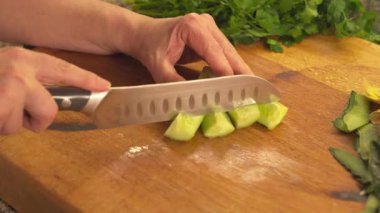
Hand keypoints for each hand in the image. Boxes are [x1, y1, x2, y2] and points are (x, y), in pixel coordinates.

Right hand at [0, 47, 109, 133]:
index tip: (104, 86)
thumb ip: (29, 81)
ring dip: (8, 123)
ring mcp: (10, 88)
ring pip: (25, 124)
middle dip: (35, 119)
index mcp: (25, 60)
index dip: (86, 79)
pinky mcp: (1, 106)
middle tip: (9, 111)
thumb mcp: (5, 68)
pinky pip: (7, 128)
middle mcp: (21, 71)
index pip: (64, 70)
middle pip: (51, 109)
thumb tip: (46, 100)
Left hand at [126, 13, 252, 82]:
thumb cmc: (150, 47)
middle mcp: (205, 23)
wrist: (144, 34)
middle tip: (252, 88)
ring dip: (239, 68)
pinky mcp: (211, 34)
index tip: (235, 88)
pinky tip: (239, 79)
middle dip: (239, 70)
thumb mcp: (158, 67)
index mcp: (192, 26)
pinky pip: (224, 52)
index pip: (213, 51)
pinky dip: (231, 66)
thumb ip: (174, 82)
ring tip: (250, 86)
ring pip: (229, 50)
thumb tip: (192, 98)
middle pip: (227, 49)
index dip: (226, 70)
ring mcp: (210, 27)